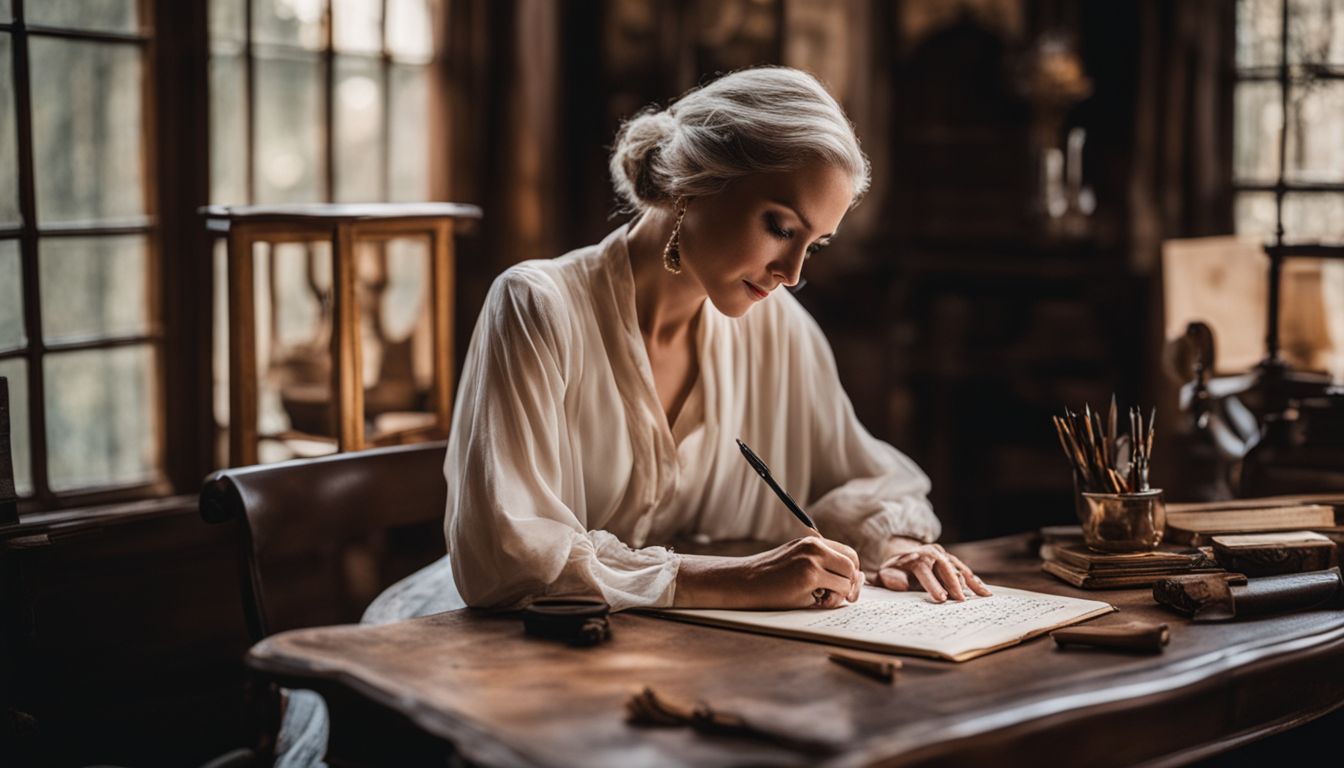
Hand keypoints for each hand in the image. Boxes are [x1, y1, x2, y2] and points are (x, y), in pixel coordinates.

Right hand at [675, 535, 862, 609]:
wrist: (743, 582)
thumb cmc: (769, 578)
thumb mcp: (797, 563)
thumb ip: (824, 566)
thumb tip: (858, 580)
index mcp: (813, 542)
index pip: (848, 554)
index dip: (850, 572)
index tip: (842, 586)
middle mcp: (815, 546)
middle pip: (853, 564)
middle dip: (851, 584)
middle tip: (835, 596)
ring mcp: (812, 560)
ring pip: (848, 580)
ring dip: (838, 594)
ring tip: (818, 598)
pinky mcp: (809, 576)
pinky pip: (837, 592)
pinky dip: (830, 601)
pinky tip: (811, 601)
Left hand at [870, 539, 991, 602]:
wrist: (899, 553)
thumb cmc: (893, 569)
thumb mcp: (885, 573)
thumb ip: (891, 579)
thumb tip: (903, 584)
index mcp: (915, 558)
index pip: (925, 571)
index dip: (933, 585)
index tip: (941, 598)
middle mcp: (931, 554)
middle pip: (945, 568)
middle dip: (954, 584)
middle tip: (961, 600)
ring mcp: (943, 555)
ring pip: (959, 568)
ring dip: (970, 582)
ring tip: (982, 595)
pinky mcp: (951, 560)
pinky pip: (964, 570)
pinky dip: (975, 580)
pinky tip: (984, 590)